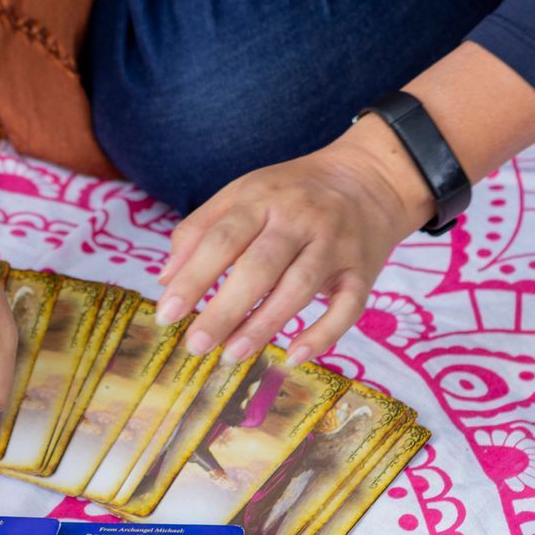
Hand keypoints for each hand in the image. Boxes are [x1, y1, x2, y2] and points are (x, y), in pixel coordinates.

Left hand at [155, 119, 434, 365]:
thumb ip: (199, 230)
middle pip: (259, 267)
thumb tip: (165, 279)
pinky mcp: (363, 270)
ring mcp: (334, 245)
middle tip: (196, 345)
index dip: (192, 278)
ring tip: (232, 355)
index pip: (221, 240)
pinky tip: (293, 356)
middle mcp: (299, 220)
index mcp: (262, 199)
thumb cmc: (290, 194)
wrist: (368, 178)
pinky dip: (323, 334)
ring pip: (299, 288)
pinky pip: (348, 307)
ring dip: (265, 325)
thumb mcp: (242, 194)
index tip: (167, 314)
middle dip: (225, 310)